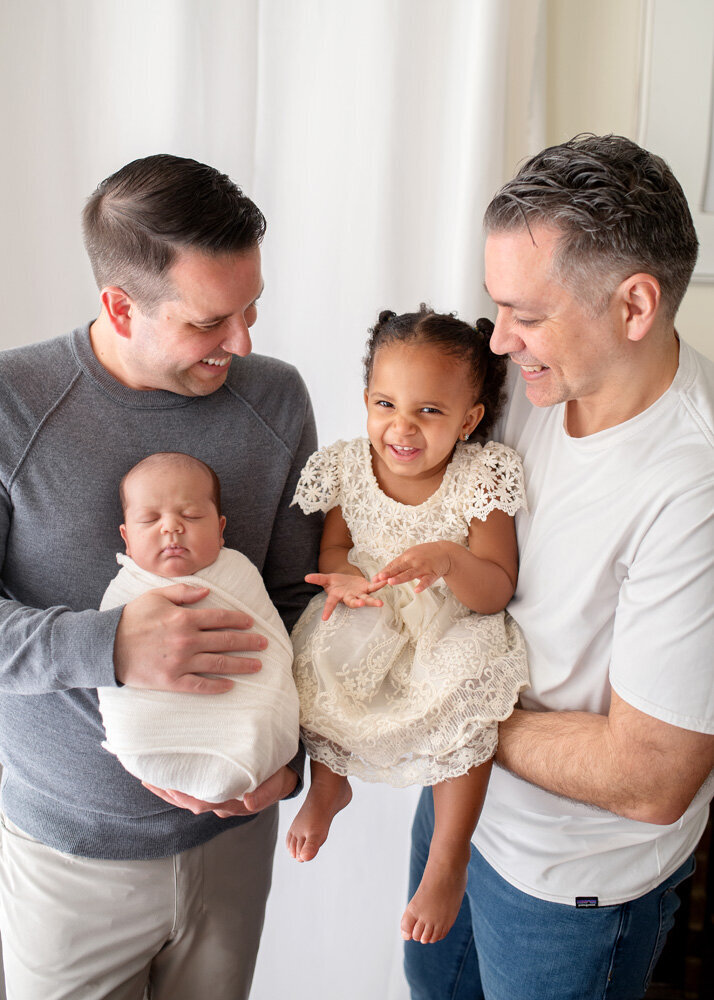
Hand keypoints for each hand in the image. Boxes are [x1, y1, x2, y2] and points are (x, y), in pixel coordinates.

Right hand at [114, 584, 267, 693]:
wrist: (107, 646)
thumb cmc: (131, 619)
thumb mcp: (156, 596)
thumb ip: (183, 592)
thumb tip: (207, 592)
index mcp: (185, 618)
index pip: (221, 618)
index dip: (239, 620)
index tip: (252, 623)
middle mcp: (187, 640)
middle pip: (226, 641)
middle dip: (248, 642)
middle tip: (264, 645)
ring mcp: (181, 662)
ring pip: (219, 664)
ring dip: (241, 665)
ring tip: (257, 666)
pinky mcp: (172, 681)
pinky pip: (200, 685)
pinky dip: (217, 686)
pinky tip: (230, 686)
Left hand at [142, 765, 298, 817]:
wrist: (285, 776)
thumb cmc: (278, 775)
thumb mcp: (277, 783)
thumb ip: (263, 793)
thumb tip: (248, 803)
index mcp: (234, 802)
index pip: (203, 801)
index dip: (183, 795)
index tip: (166, 785)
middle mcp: (224, 805)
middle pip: (191, 802)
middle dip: (168, 793)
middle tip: (147, 778)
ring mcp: (221, 801)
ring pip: (190, 800)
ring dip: (169, 792)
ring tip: (149, 779)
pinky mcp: (219, 793)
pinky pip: (195, 793)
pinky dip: (178, 789)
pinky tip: (166, 781)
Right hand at [305, 572, 384, 620]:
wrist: (346, 581)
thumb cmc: (336, 583)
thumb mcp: (326, 579)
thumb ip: (318, 579)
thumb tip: (305, 577)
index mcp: (337, 596)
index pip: (331, 604)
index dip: (327, 610)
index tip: (324, 618)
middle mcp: (349, 597)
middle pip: (353, 602)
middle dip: (357, 603)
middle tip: (361, 603)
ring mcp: (359, 594)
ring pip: (366, 598)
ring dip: (373, 601)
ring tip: (380, 604)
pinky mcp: (367, 588)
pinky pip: (374, 587)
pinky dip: (379, 585)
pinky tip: (385, 582)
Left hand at [372, 543, 451, 592]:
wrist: (445, 552)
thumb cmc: (425, 553)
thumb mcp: (411, 554)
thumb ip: (400, 563)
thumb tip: (386, 571)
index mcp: (407, 556)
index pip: (393, 565)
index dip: (384, 572)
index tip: (375, 578)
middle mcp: (413, 561)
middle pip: (399, 568)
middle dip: (388, 573)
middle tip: (379, 578)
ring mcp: (423, 567)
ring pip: (410, 574)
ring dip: (400, 578)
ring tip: (391, 582)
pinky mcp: (432, 573)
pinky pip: (426, 581)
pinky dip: (422, 585)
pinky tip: (416, 590)